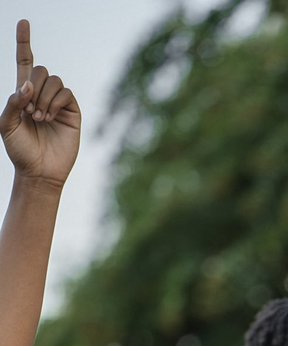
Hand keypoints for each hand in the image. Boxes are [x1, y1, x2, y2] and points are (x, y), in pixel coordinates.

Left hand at [0, 20, 79, 185]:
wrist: (39, 172)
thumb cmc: (20, 151)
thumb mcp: (6, 124)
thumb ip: (13, 102)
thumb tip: (28, 86)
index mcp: (23, 94)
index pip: (24, 62)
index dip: (24, 42)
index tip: (24, 22)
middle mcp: (41, 95)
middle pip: (40, 69)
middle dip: (33, 87)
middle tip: (30, 113)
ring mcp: (58, 103)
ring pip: (53, 80)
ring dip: (44, 98)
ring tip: (39, 119)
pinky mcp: (72, 112)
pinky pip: (66, 93)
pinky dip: (55, 103)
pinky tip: (50, 118)